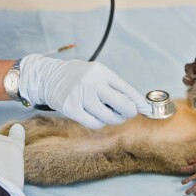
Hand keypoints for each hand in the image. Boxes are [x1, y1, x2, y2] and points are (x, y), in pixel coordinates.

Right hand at [19, 54, 151, 128]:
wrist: (49, 76)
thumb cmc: (78, 76)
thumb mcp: (96, 73)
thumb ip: (114, 86)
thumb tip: (136, 104)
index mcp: (101, 71)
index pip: (126, 89)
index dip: (138, 102)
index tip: (146, 110)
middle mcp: (92, 82)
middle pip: (121, 104)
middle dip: (129, 112)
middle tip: (128, 113)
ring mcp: (81, 96)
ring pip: (109, 117)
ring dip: (114, 119)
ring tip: (110, 114)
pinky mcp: (71, 108)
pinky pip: (94, 123)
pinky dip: (99, 122)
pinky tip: (97, 117)